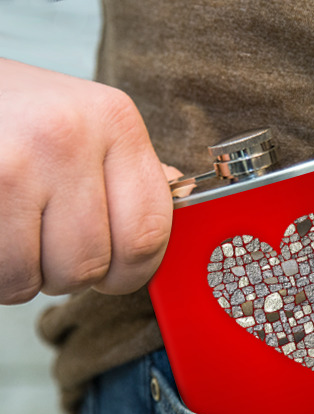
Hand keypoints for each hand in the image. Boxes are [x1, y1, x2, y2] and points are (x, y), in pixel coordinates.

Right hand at [0, 58, 177, 303]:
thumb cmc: (20, 119)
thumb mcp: (87, 125)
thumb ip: (130, 169)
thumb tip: (178, 194)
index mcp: (115, 122)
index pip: (150, 230)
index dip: (134, 269)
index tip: (117, 272)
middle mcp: (71, 136)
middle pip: (97, 262)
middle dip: (77, 274)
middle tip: (57, 249)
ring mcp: (19, 162)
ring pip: (51, 276)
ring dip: (36, 273)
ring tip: (23, 233)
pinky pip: (7, 276)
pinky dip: (4, 274)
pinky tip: (3, 236)